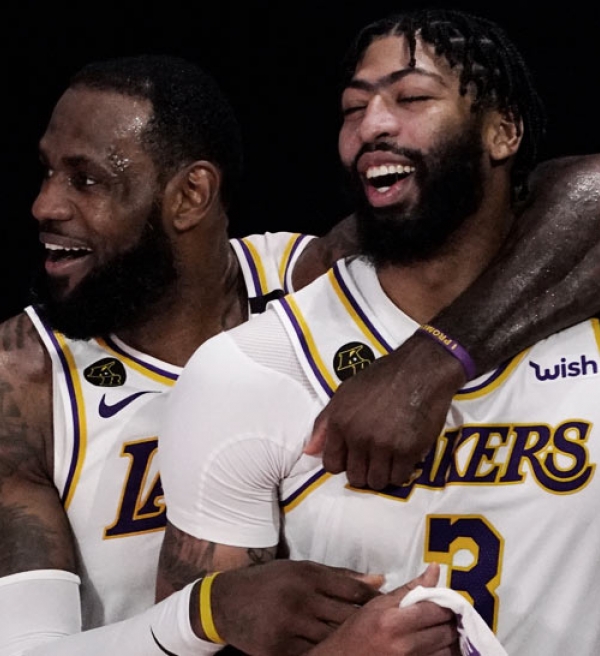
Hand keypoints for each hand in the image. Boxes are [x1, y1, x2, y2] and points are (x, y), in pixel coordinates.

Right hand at [209, 560, 383, 655]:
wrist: (225, 601)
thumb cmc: (270, 581)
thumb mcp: (301, 569)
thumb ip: (339, 576)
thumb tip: (378, 579)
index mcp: (308, 576)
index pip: (352, 590)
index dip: (374, 600)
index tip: (390, 606)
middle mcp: (300, 599)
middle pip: (346, 617)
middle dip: (367, 624)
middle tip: (385, 629)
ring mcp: (289, 627)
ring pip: (332, 639)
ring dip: (350, 643)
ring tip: (367, 644)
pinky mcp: (279, 650)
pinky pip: (312, 655)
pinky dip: (326, 655)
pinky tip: (338, 653)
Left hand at [305, 333, 465, 489]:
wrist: (420, 370)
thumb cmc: (382, 377)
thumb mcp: (345, 393)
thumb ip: (325, 423)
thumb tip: (310, 451)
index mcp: (341, 422)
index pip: (331, 464)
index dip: (343, 463)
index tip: (353, 457)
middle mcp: (359, 436)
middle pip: (355, 477)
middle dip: (364, 471)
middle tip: (374, 458)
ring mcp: (384, 445)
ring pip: (377, 482)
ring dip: (383, 474)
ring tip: (389, 458)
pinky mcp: (408, 450)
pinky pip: (399, 478)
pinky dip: (401, 471)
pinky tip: (403, 456)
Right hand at [308, 563, 459, 655]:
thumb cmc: (358, 631)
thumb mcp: (378, 604)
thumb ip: (409, 588)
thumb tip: (434, 569)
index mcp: (394, 621)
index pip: (435, 610)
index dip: (447, 604)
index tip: (447, 601)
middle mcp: (404, 645)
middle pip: (445, 631)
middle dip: (451, 621)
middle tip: (449, 615)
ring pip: (448, 651)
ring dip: (450, 640)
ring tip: (443, 631)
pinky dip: (443, 654)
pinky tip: (437, 646)